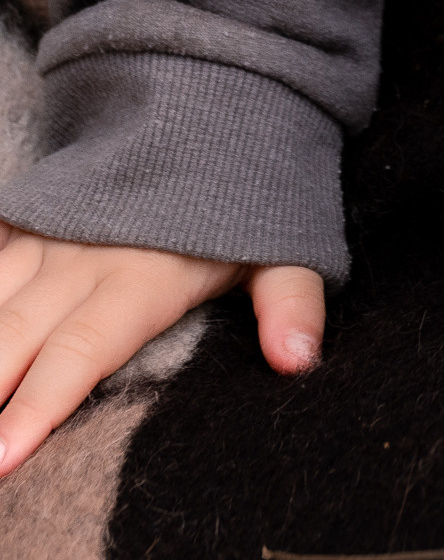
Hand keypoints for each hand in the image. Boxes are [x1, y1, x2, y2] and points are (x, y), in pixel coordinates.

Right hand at [0, 222, 324, 473]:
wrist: (212, 99)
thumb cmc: (246, 191)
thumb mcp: (285, 243)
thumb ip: (290, 302)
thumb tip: (297, 362)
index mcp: (143, 277)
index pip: (83, 351)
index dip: (40, 406)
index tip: (3, 460)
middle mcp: (82, 260)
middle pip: (16, 338)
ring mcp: (48, 238)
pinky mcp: (27, 219)